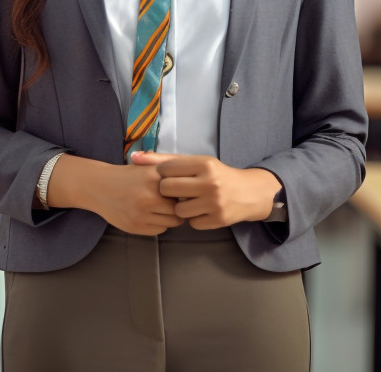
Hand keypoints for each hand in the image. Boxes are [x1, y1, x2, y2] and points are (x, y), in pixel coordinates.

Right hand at [46, 154, 183, 235]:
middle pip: (179, 209)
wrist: (99, 186)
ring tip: (162, 209)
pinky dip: (159, 225)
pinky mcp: (135, 226)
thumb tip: (192, 185)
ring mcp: (141, 213)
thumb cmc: (128, 176)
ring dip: (170, 217)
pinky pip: (159, 230)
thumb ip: (168, 173)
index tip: (183, 192)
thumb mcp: (147, 167)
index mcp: (154, 177)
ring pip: (171, 222)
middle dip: (178, 207)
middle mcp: (148, 196)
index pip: (183, 191)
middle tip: (173, 203)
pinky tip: (151, 215)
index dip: (184, 192)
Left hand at [131, 152, 281, 229]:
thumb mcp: (194, 162)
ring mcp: (214, 203)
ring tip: (190, 200)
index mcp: (204, 164)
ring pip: (178, 210)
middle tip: (177, 190)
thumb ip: (163, 160)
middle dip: (168, 191)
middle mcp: (210, 182)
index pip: (166, 169)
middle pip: (167, 190)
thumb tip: (133, 157)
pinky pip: (191, 223)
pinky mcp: (217, 220)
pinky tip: (201, 210)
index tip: (171, 175)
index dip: (164, 174)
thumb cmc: (215, 174)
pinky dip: (194, 218)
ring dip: (180, 207)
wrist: (248, 193)